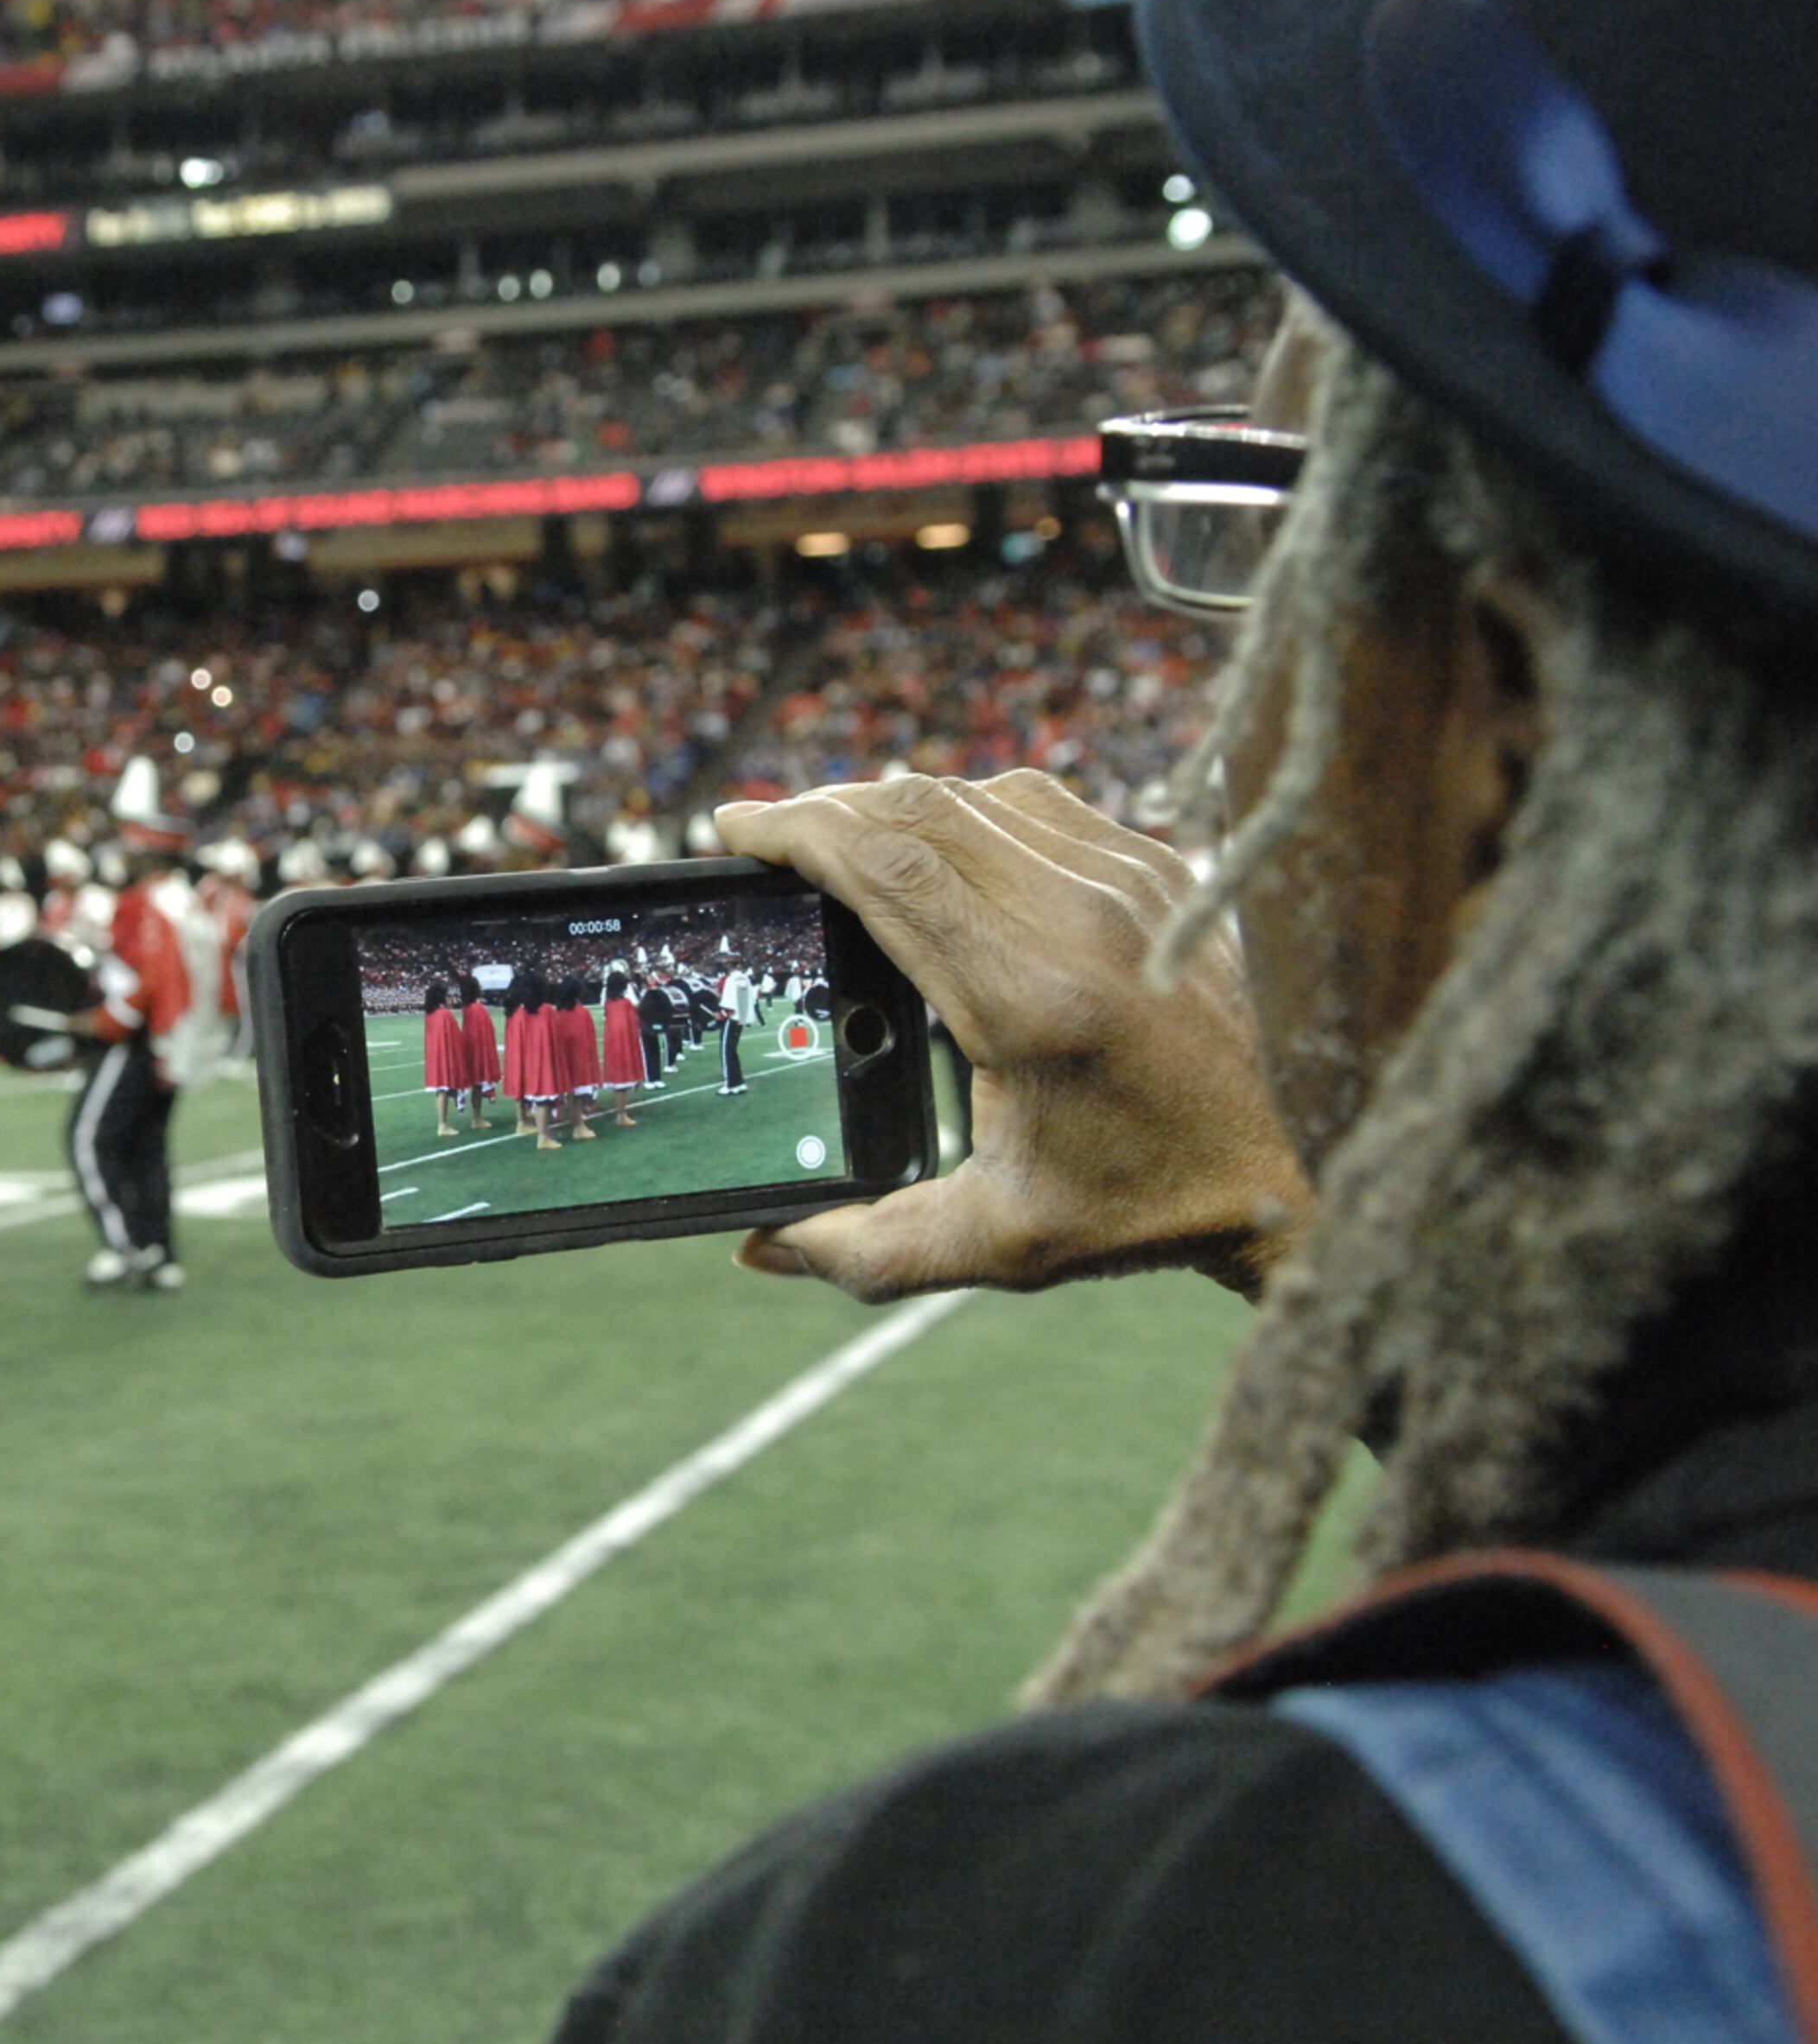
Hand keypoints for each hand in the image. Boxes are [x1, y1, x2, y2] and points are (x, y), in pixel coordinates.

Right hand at [714, 772, 1310, 1302]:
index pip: (889, 865)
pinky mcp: (1163, 866)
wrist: (1310, 1164)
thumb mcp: (1002, 1244)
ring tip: (835, 835)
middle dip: (823, 808)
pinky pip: (1040, 802)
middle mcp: (1083, 918)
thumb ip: (870, 1250)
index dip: (797, 831)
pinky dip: (967, 808)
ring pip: (978, 793)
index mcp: (1032, 999)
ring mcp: (1132, 879)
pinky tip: (934, 842)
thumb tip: (759, 1247)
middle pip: (918, 809)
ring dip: (892, 803)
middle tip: (761, 830)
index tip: (733, 830)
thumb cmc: (1153, 1202)